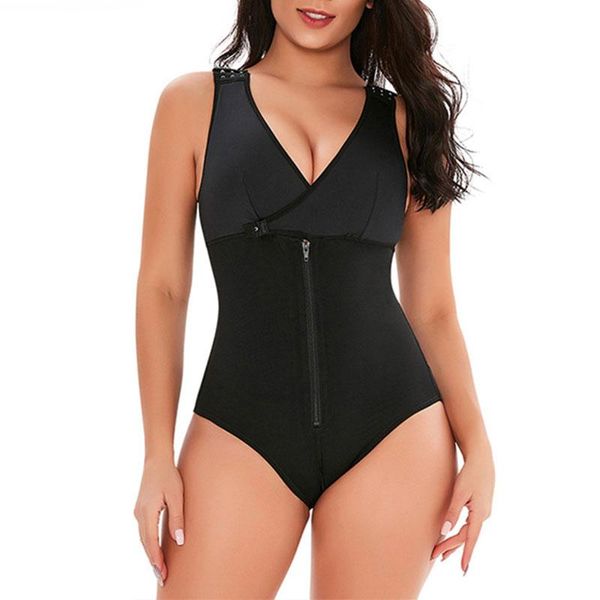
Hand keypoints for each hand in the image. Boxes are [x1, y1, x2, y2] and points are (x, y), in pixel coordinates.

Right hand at [133, 457, 184, 586]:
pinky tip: (155, 548)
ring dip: (150, 553)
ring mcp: (138, 512)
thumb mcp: (177, 496)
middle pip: (145, 543)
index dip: (156, 559)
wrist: (156, 460)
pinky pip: (144, 531)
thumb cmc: (169, 476)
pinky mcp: (141, 509)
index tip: (162, 573)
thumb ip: (177, 519)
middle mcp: (139, 514)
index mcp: (147, 512)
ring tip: (160, 568)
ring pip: (143, 538)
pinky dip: (149, 542)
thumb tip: (179, 541)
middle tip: (162, 577)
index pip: (151, 542)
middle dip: (153, 561)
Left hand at [430, 450, 494, 573]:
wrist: (481, 458)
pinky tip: (453, 534)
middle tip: (435, 556)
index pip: (471, 539)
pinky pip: (469, 524)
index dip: (466, 554)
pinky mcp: (480, 506)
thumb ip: (453, 511)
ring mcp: (482, 511)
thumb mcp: (460, 492)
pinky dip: (460, 532)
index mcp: (479, 513)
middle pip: (466, 536)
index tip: (463, 569)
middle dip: (451, 547)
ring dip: (455, 541)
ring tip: (443, 554)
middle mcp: (483, 515)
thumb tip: (445, 530)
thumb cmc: (470, 473)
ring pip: (467, 531)